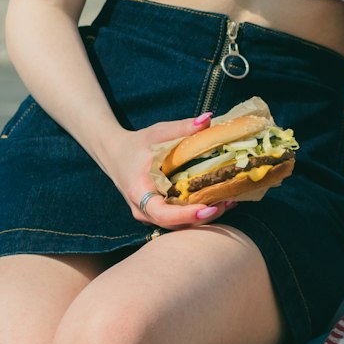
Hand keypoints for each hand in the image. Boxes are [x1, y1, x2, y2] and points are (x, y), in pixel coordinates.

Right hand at [107, 113, 233, 229]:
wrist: (115, 154)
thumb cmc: (137, 143)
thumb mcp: (158, 133)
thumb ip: (182, 127)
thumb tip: (208, 119)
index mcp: (139, 191)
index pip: (162, 213)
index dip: (185, 215)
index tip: (207, 208)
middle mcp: (143, 209)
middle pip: (174, 224)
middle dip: (201, 217)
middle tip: (227, 203)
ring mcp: (149, 215)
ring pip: (177, 225)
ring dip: (202, 217)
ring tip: (228, 203)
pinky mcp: (157, 213)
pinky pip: (177, 219)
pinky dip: (196, 214)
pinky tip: (218, 202)